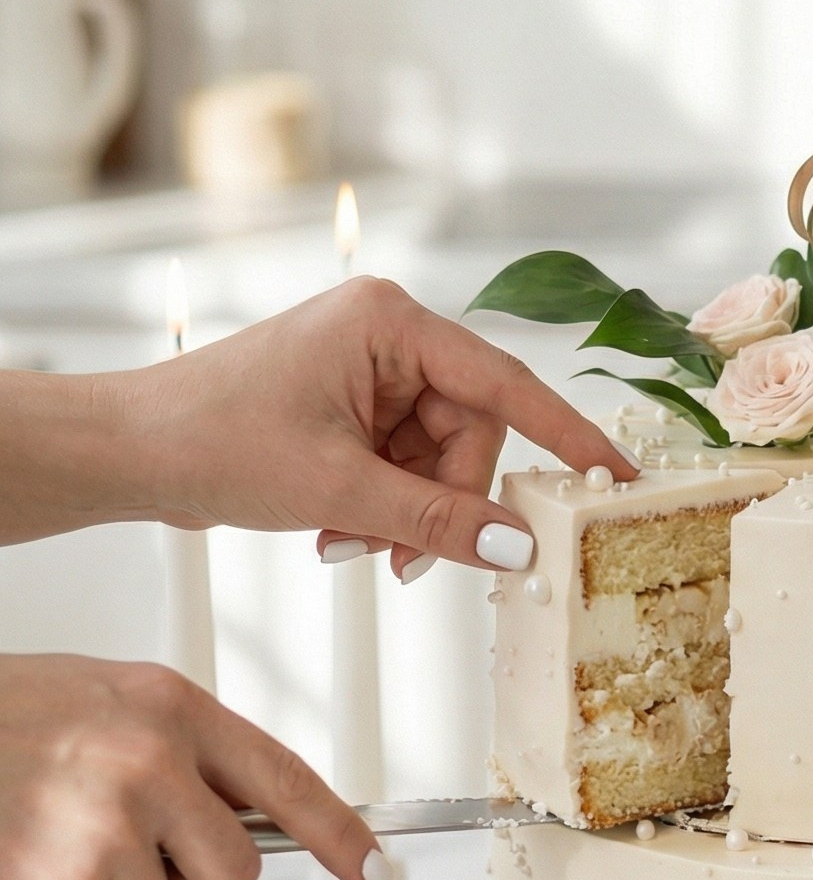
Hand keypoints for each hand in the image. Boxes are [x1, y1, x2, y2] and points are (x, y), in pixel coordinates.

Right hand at [0, 655, 383, 879]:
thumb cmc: (12, 713)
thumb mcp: (117, 699)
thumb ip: (189, 749)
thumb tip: (251, 813)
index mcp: (175, 708)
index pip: (285, 780)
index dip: (340, 834)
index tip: (375, 870)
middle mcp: (153, 764)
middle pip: (231, 872)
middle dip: (188, 876)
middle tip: (125, 840)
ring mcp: (108, 827)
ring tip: (54, 827)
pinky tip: (25, 855)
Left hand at [116, 278, 634, 576]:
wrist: (129, 451)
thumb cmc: (214, 440)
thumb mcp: (337, 491)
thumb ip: (437, 519)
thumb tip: (518, 546)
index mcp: (391, 322)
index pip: (507, 384)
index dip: (566, 436)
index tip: (615, 476)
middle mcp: (388, 333)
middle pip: (470, 431)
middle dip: (442, 500)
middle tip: (403, 557)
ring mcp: (369, 367)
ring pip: (437, 455)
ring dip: (406, 511)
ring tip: (350, 546)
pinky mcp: (351, 402)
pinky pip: (403, 460)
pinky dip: (382, 505)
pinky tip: (337, 531)